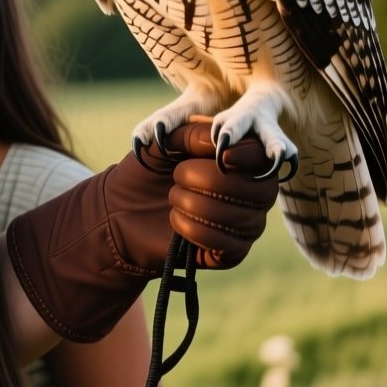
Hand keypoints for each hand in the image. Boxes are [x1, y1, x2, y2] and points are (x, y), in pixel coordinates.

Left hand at [153, 121, 275, 269]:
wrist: (122, 211)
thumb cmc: (148, 172)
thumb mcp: (162, 144)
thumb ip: (189, 134)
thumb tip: (219, 142)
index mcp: (241, 161)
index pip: (264, 157)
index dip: (248, 155)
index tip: (220, 154)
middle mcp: (252, 193)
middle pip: (261, 190)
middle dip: (213, 180)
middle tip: (178, 175)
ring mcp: (246, 224)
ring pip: (243, 219)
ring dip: (197, 205)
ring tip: (173, 197)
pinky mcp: (232, 252)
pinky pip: (230, 245)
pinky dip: (195, 230)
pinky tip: (175, 221)